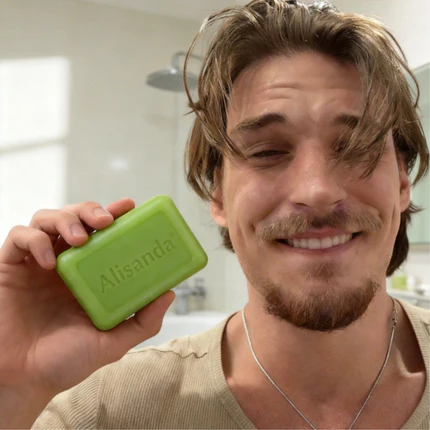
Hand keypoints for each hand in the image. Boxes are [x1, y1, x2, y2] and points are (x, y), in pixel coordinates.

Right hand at [0, 198, 174, 398]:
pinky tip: (47, 261)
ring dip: (65, 219)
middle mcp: (64, 264)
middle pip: (75, 217)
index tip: (129, 206)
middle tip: (106, 220)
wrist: (22, 381)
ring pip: (47, 219)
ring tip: (79, 239)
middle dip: (90, 210)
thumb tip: (169, 294)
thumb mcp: (112, 342)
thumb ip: (143, 322)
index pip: (101, 233)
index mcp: (88, 274)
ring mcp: (36, 263)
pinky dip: (33, 240)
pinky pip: (18, 237)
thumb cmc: (64, 362)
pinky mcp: (10, 267)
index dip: (114, 214)